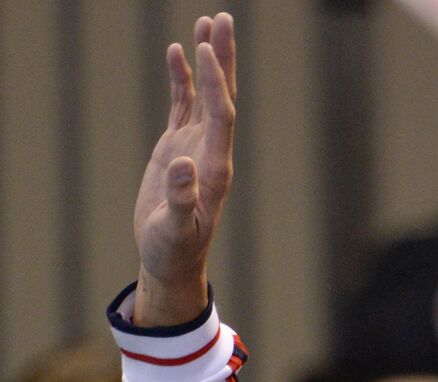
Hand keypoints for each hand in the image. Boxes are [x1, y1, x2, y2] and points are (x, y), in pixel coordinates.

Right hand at [133, 13, 236, 326]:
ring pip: (206, 95)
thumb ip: (181, 200)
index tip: (206, 51)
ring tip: (207, 24)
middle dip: (223, 59)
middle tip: (223, 19)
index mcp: (216, 167)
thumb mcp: (175, 229)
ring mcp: (196, 145)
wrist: (172, 259)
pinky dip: (182, 78)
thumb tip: (182, 165)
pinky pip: (183, 104)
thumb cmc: (174, 248)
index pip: (222, 114)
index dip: (216, 83)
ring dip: (207, 61)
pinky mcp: (178, 147)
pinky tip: (177, 52)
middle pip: (223, 95)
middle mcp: (212, 150)